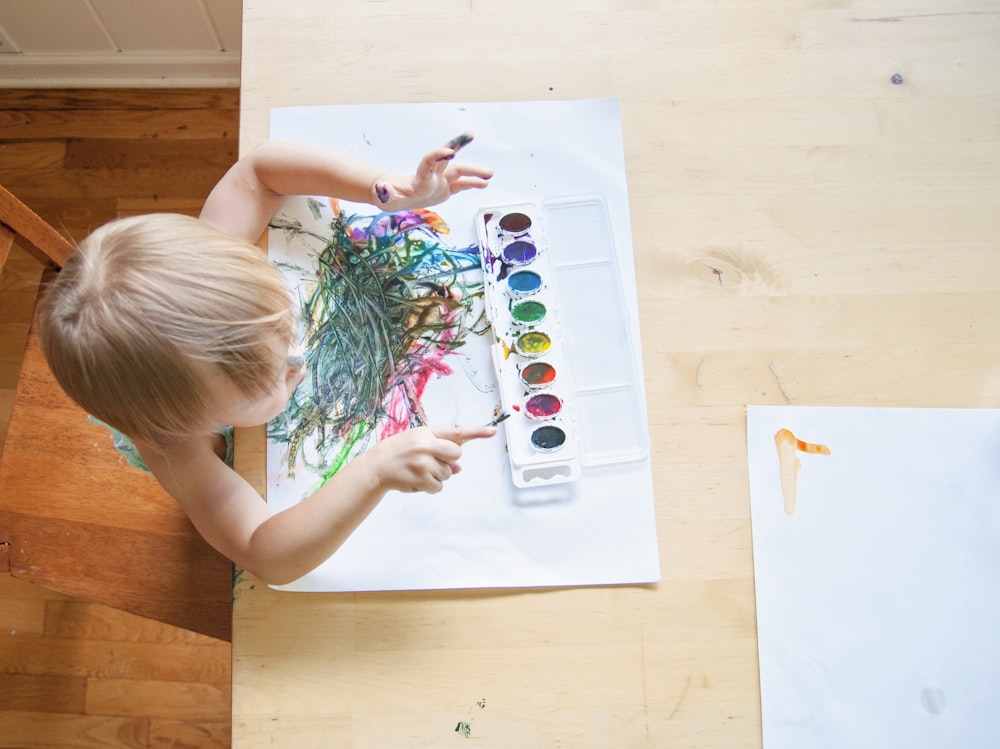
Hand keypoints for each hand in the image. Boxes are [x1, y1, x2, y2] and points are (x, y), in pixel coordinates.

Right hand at [363, 424, 496, 494]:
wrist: (376, 466)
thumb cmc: (400, 452)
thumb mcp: (418, 443)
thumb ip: (439, 449)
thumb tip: (458, 467)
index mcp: (426, 432)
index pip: (456, 431)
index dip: (476, 431)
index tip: (492, 431)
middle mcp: (426, 445)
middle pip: (456, 454)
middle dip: (449, 460)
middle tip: (432, 460)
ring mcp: (424, 463)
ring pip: (448, 473)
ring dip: (438, 475)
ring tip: (419, 470)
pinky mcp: (421, 479)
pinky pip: (439, 486)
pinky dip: (431, 486)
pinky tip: (418, 480)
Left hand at [372, 133, 492, 210]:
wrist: (396, 196)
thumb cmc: (390, 196)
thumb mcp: (385, 196)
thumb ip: (385, 193)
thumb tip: (382, 189)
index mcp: (420, 178)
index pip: (429, 162)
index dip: (437, 155)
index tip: (449, 151)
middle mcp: (433, 176)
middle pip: (450, 163)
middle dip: (463, 156)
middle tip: (475, 146)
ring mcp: (440, 181)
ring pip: (459, 173)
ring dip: (474, 172)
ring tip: (490, 174)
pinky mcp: (445, 189)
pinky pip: (461, 185)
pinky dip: (472, 184)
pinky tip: (484, 183)